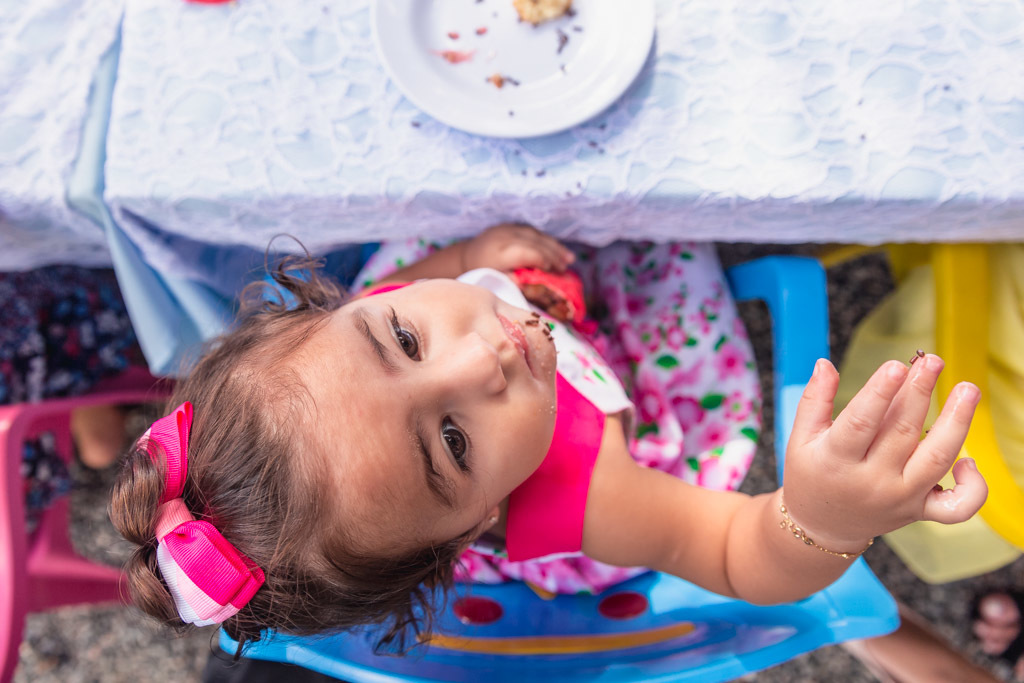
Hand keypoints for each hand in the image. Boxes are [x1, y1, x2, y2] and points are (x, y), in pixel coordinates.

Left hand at [462, 223, 574, 273]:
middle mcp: (505, 236)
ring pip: (536, 235)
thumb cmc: (482, 273)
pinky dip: (546, 240)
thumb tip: (527, 283)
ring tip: (569, 258)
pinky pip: (532, 231)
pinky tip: (557, 248)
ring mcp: (507, 228)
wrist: (467, 255)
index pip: (527, 252)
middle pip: (535, 242)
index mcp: (500, 251)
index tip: (556, 270)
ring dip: (554, 246)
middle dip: (554, 254)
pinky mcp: (510, 226)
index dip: (544, 259)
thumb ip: (511, 280)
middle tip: (568, 267)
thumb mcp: (494, 279)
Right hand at [782, 355, 986, 551]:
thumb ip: (813, 400)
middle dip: (920, 393)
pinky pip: (957, 507)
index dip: (879, 393)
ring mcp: (900, 499)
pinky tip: (969, 460)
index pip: (860, 423)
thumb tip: (825, 364)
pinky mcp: (920, 511)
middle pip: (902, 433)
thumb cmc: (810, 474)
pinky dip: (973, 487)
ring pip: (936, 460)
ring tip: (967, 390)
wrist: (821, 526)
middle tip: (931, 361)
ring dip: (957, 423)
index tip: (896, 365)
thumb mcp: (799, 438)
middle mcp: (871, 482)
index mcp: (835, 461)